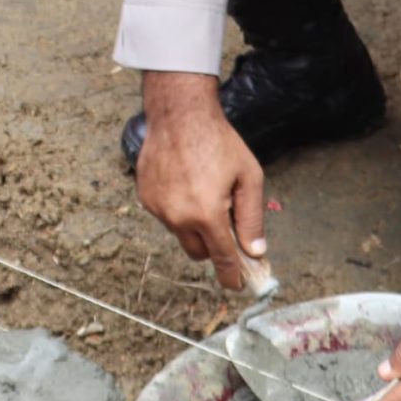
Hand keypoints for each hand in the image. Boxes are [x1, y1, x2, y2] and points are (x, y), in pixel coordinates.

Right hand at [133, 71, 265, 290]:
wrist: (179, 114)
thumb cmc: (219, 142)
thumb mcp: (249, 177)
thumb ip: (251, 219)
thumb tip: (255, 251)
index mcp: (207, 214)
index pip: (222, 258)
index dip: (231, 276)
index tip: (237, 286)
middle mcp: (179, 217)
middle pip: (198, 252)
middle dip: (213, 247)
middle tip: (225, 226)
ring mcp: (158, 208)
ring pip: (181, 233)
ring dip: (194, 224)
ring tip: (203, 190)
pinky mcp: (146, 198)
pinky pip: (166, 216)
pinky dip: (177, 208)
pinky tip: (185, 182)